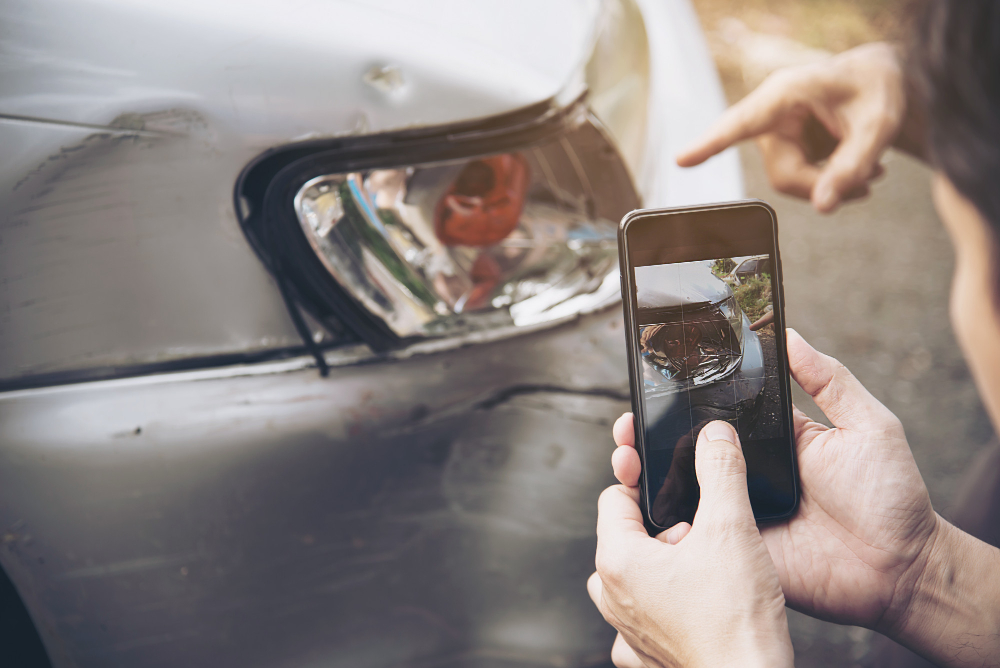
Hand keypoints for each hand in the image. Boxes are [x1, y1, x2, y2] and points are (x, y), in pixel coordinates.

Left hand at [588, 421, 793, 667]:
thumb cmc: (736, 621)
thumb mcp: (731, 528)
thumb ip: (721, 471)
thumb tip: (715, 436)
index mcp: (618, 560)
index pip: (614, 497)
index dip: (644, 480)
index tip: (666, 475)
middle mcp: (613, 596)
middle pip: (626, 535)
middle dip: (663, 525)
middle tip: (701, 533)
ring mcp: (627, 629)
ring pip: (636, 575)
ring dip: (666, 563)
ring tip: (706, 566)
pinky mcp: (647, 654)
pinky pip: (645, 616)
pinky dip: (666, 603)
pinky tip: (697, 600)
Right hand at [610, 330, 939, 636]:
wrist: (901, 569)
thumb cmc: (892, 496)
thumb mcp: (866, 425)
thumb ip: (829, 380)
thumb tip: (791, 335)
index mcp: (771, 440)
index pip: (715, 413)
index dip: (681, 401)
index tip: (650, 385)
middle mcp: (747, 474)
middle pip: (684, 451)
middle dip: (647, 436)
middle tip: (626, 425)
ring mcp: (738, 513)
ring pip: (680, 491)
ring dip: (645, 475)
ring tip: (625, 458)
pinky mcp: (737, 549)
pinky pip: (695, 536)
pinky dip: (667, 524)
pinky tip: (644, 506)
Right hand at [677, 42, 913, 211]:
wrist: (881, 80)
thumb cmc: (878, 89)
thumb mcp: (878, 127)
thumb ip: (852, 166)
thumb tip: (823, 208)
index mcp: (786, 93)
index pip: (742, 123)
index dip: (711, 143)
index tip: (682, 160)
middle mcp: (772, 113)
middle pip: (783, 174)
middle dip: (823, 186)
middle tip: (868, 186)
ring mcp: (776, 132)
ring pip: (790, 181)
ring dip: (829, 186)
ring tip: (872, 173)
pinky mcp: (785, 146)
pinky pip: (798, 179)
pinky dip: (829, 182)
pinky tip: (860, 169)